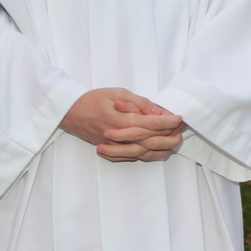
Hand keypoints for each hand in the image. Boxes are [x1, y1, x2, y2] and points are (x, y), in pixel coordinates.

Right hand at [61, 88, 183, 161]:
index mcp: (122, 120)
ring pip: (144, 152)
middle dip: (170, 136)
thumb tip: (157, 111)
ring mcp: (115, 146)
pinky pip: (132, 158)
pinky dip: (148, 156)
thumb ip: (139, 103)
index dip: (169, 121)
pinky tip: (158, 151)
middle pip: (151, 140)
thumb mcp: (118, 92)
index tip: (179, 117)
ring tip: (174, 142)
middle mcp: (120, 136)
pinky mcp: (111, 151)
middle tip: (182, 130)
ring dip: (162, 148)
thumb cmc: (93, 99)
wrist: (69, 112)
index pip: (152, 123)